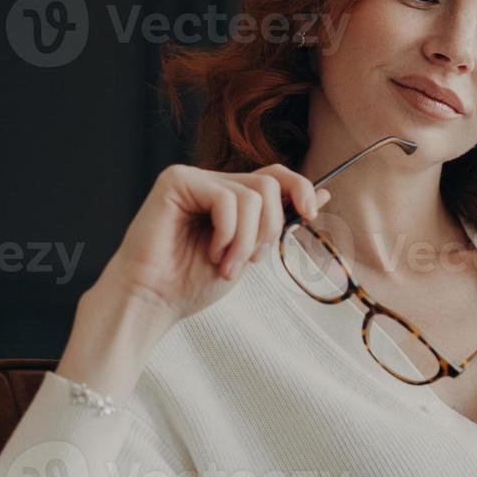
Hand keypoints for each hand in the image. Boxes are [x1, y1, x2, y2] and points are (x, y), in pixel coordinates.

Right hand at [96, 163, 329, 326]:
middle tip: (247, 261)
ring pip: (253, 195)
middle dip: (269, 229)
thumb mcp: (250, 251)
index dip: (300, 189)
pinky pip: (226, 200)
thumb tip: (324, 194)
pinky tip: (209, 252)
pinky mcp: (176, 181)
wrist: (152, 300)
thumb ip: (279, 220)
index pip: (276, 175)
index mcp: (230, 196)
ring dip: (247, 241)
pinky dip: (227, 234)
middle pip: (269, 185)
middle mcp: (212, 181)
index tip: (310, 216)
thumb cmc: (192, 281)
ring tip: (224, 264)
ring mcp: (193, 178)